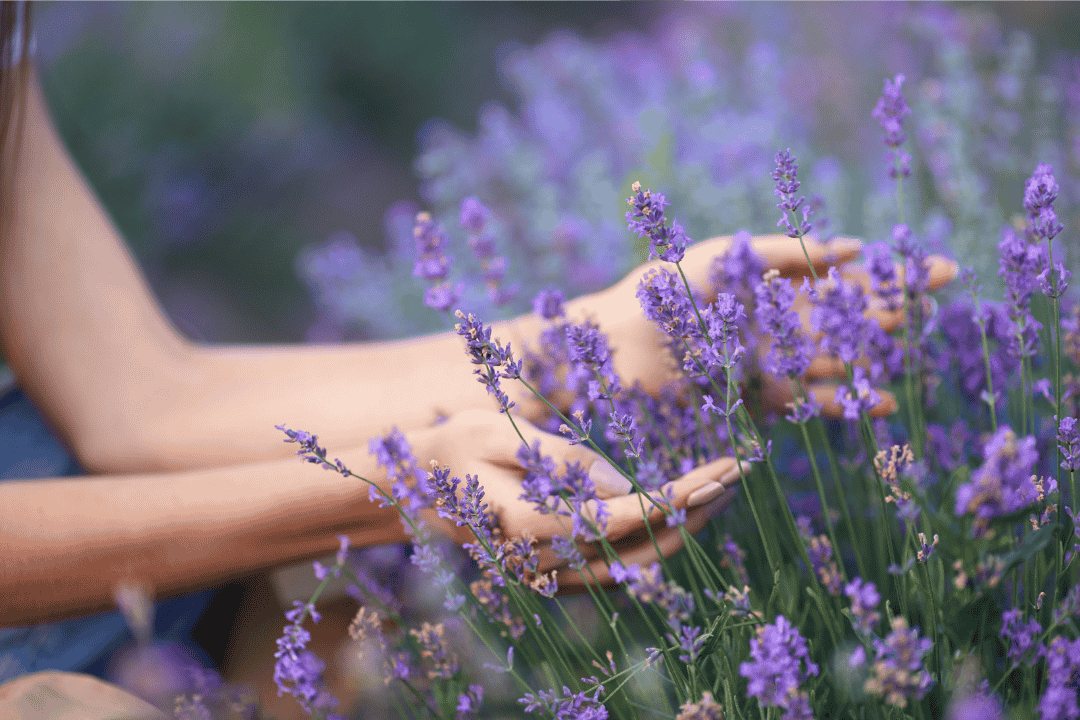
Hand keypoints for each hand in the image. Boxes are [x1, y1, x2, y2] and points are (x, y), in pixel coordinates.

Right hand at [405, 408, 741, 589]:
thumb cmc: (453, 450)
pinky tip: (677, 507)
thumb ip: (564, 461)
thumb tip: (627, 486)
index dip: (682, 496)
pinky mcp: (551, 568)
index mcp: (536, 527)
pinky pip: (615, 561)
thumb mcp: (502, 435)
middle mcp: (549, 561)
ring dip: (683, 527)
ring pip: (635, 562)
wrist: (405, 492)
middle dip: (698, 511)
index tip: (723, 468)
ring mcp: (550, 571)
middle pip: (644, 548)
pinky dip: (653, 536)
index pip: (630, 519)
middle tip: (739, 472)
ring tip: (720, 487)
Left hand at [580, 234, 957, 418]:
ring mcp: (770, 358)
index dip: (891, 272)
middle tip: (944, 299)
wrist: (613, 344)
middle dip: (896, 308)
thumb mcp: (724, 257)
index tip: (940, 269)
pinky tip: (878, 403)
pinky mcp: (755, 395)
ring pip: (835, 359)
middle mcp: (777, 319)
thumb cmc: (659, 291)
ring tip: (917, 364)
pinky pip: (806, 400)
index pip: (843, 275)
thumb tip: (853, 248)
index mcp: (772, 281)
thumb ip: (785, 253)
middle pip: (848, 315)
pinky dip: (841, 401)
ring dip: (873, 360)